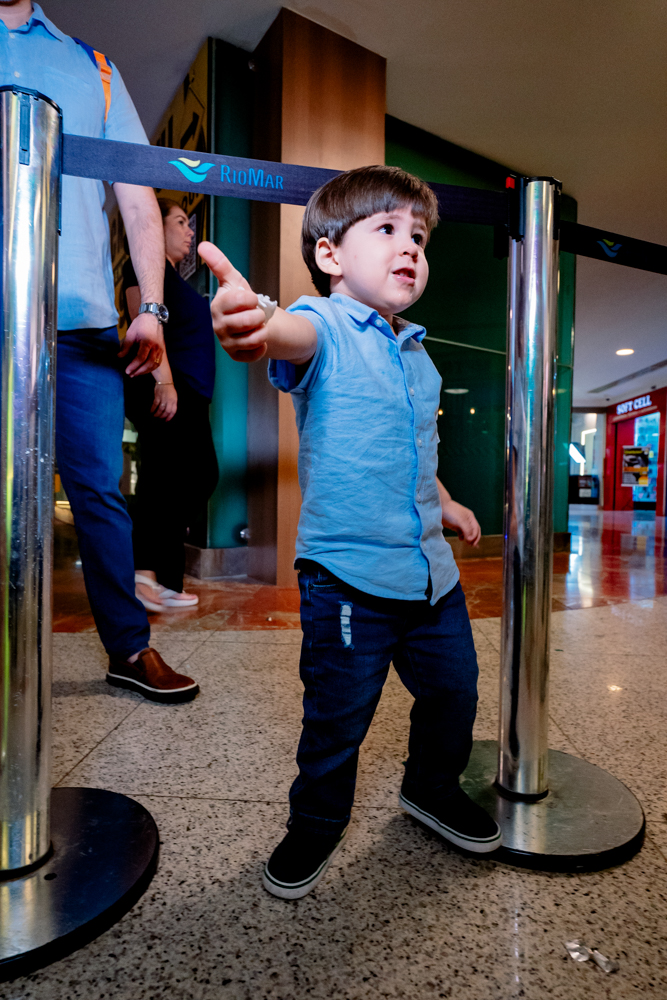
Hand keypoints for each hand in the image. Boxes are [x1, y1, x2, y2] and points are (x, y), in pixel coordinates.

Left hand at [119, 312, 164, 375]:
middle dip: (139, 371)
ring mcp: (160, 349)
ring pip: (154, 365)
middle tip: (130, 374)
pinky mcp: (162, 351)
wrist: (153, 318)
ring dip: (145, 371)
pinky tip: (143, 370)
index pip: (141, 358)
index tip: (127, 370)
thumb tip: (120, 356)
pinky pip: (157, 362)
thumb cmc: (140, 325)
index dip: (133, 366)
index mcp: (147, 342)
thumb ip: (126, 346)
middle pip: (149, 363)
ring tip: (136, 374)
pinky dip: (150, 368)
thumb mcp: (131, 333)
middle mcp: (155, 347)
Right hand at [151, 382, 177, 420]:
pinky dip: (153, 409)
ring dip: (157, 414)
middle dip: (163, 416)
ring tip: (155, 416)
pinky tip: (151, 412)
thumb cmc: (170, 390)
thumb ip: (172, 404)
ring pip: (160, 409)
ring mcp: (163, 399)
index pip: (173, 411)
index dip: (170, 417)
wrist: (165, 381)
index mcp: (174, 401)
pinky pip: (155, 405)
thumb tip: (169, 412)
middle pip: (166, 411)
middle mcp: (169, 401)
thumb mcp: (174, 397)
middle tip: (160, 418)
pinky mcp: (157, 396)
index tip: (166, 420)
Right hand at [198, 241, 267, 361]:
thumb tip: (202, 245)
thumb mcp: (232, 280)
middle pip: (249, 321)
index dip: (251, 299)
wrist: (248, 320)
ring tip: (258, 326)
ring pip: (253, 339)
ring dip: (263, 331)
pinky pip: (254, 354)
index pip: (239, 300)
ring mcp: (226, 342)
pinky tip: (258, 339)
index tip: (251, 299)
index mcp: (217, 306)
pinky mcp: (235, 356)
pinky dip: (262, 347)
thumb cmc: (239, 299)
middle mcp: (218, 326)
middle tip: (257, 314)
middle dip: (260, 316)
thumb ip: (219, 263)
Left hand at [441, 499, 480, 546]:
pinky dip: (462, 536)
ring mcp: (461, 523)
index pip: (476, 528)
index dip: (475, 536)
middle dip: (474, 538)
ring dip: (468, 538)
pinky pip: (461, 532)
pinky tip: (460, 539)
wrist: (439, 508)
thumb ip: (467, 530)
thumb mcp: (460, 521)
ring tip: (467, 544)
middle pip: (473, 531)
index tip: (471, 542)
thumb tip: (471, 539)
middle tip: (472, 546)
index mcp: (470, 517)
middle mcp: (467, 520)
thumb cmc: (451, 512)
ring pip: (467, 532)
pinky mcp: (455, 525)